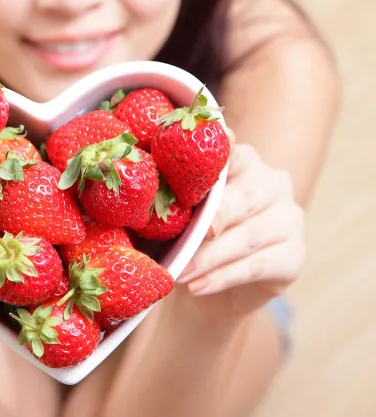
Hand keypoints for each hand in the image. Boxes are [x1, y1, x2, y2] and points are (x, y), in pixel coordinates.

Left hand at [176, 132, 305, 321]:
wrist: (209, 291)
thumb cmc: (187, 239)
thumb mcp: (176, 217)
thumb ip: (173, 201)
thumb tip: (146, 202)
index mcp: (244, 162)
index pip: (234, 153)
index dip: (223, 152)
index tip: (210, 148)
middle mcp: (273, 184)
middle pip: (247, 196)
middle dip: (218, 215)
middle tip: (193, 232)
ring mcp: (289, 219)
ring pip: (249, 235)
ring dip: (212, 256)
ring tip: (182, 272)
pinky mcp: (294, 256)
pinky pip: (257, 266)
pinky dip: (223, 277)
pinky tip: (197, 286)